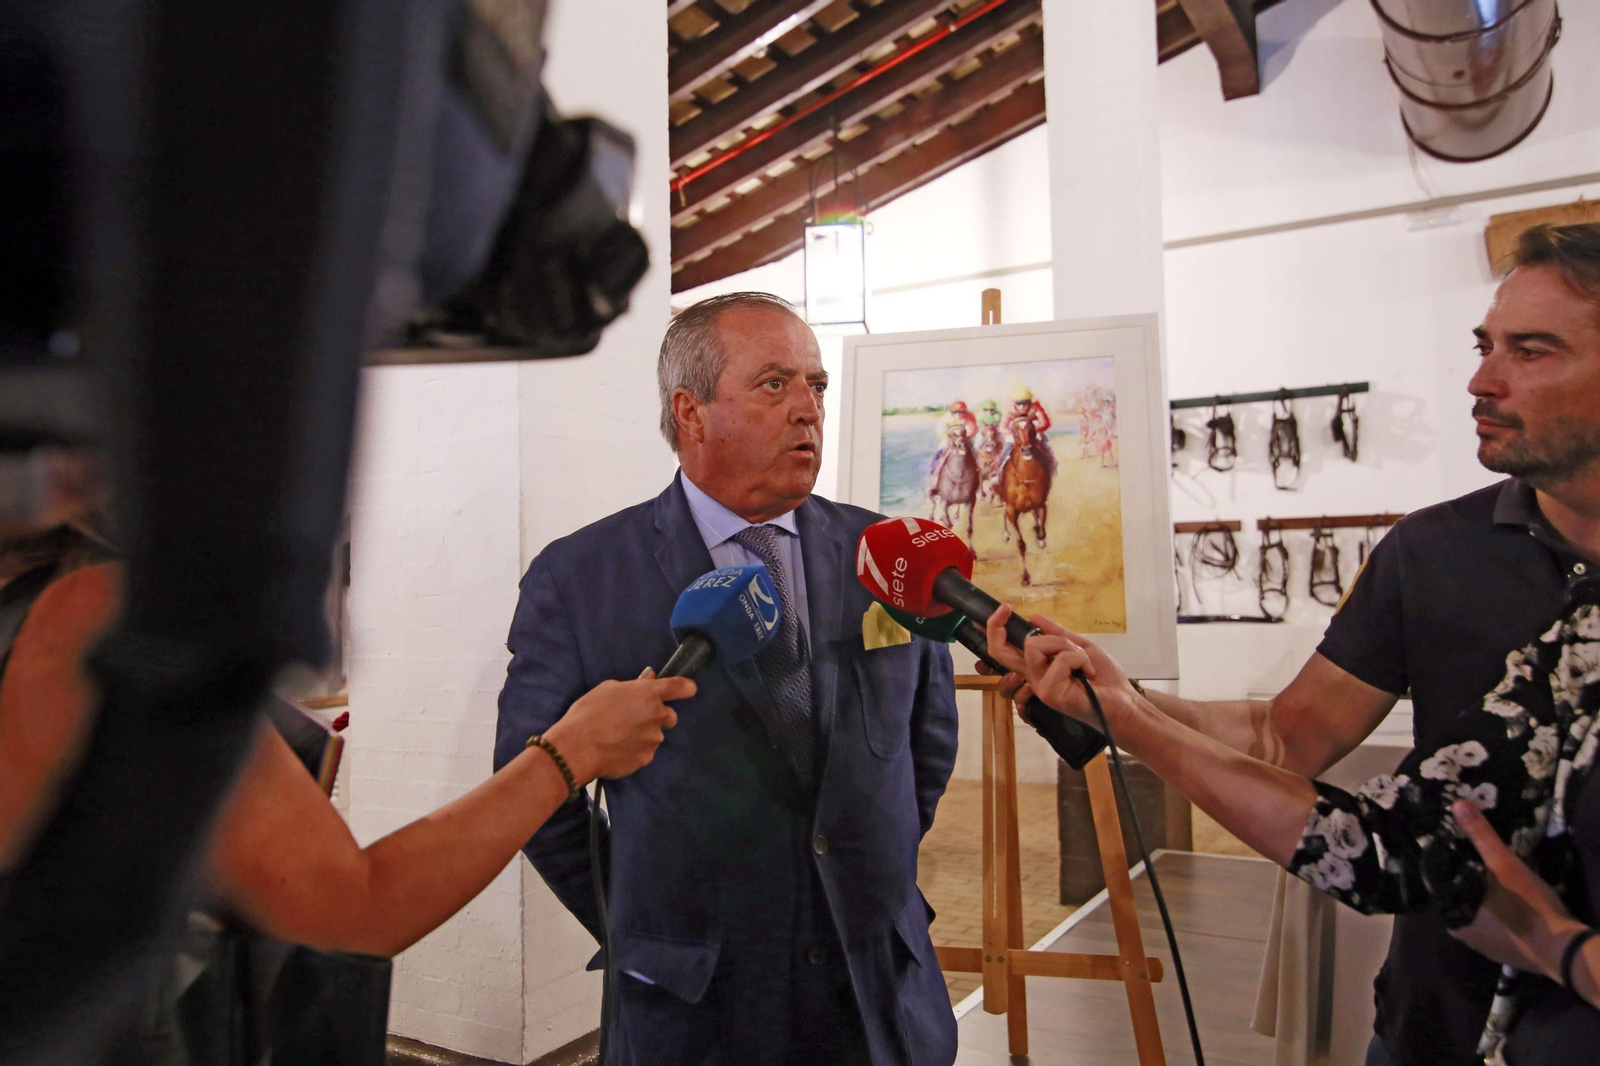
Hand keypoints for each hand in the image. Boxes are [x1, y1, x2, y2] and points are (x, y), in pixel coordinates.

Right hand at [545, 670, 693, 782]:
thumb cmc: (589, 712)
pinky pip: (645, 751)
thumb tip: (648, 679)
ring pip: (656, 735)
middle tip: (635, 718)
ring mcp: (654, 739)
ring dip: (645, 734)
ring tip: (620, 736)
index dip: (685, 687)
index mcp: (649, 694)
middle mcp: (657, 716)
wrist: (577, 748)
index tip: (688, 689)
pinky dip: (636, 750)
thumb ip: (633, 686)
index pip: (679, 687)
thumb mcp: (608, 689)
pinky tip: (617, 749)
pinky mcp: (646, 758)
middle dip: (658, 716)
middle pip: (670, 716)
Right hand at [982, 605, 1135, 726]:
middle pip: (998, 653)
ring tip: (1081, 659)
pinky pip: (1059, 660)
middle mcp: (1032, 677)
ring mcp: (1039, 686)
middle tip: (1004, 608)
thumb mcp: (1080, 647)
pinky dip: (1079, 659)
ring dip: (1064, 644)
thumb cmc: (1104, 678)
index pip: (1004, 652)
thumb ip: (1057, 634)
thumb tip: (1033, 617)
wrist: (1122, 701)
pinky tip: (1088, 673)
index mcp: (1037, 667)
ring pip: (1033, 646)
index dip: (994, 629)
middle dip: (995, 626)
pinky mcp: (1049, 693)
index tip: (1003, 609)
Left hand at [1448, 799, 1585, 982]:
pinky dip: (1502, 917)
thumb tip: (1458, 805)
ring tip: (1495, 880)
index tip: (1459, 854)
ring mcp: (1487, 949)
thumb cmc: (1529, 907)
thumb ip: (1481, 837)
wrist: (1565, 950)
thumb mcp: (1505, 866)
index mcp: (1455, 919)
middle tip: (1481, 864)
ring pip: (1480, 916)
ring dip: (1487, 902)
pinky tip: (1511, 903)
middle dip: (1469, 884)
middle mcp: (1465, 937)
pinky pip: (1498, 930)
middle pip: (1462, 901)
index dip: (1450, 871)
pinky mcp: (1508, 955)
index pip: (1442, 888)